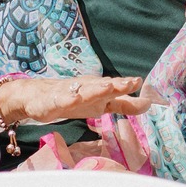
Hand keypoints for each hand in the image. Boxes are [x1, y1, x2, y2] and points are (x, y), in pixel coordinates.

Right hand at [0, 75, 160, 125]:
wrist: (37, 97)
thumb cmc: (73, 98)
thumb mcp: (101, 104)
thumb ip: (124, 104)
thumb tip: (148, 103)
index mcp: (100, 91)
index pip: (118, 91)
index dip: (129, 89)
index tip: (143, 86)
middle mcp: (87, 89)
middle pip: (104, 87)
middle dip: (118, 85)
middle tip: (132, 82)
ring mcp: (69, 94)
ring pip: (84, 91)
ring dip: (96, 88)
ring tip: (108, 86)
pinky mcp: (52, 101)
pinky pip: (60, 100)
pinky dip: (67, 99)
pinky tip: (74, 99)